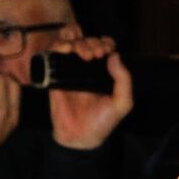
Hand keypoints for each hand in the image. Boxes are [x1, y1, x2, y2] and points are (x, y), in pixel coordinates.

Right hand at [48, 35, 132, 151]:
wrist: (80, 137)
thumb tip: (115, 56)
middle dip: (92, 43)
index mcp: (103, 72)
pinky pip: (54, 53)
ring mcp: (70, 70)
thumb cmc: (102, 121)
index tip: (105, 51)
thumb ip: (124, 80)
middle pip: (88, 42)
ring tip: (83, 54)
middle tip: (95, 55)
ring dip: (77, 42)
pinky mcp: (54, 75)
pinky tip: (66, 50)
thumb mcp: (122, 103)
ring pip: (71, 43)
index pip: (104, 47)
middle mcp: (86, 68)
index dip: (105, 43)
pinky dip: (60, 45)